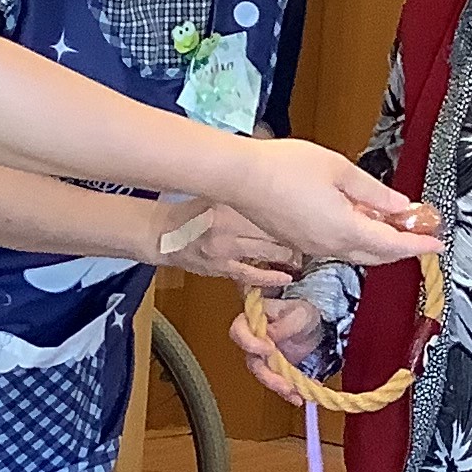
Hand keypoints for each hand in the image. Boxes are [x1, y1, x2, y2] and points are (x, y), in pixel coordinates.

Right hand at [164, 202, 297, 291]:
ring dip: (287, 256)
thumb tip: (281, 194)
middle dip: (295, 235)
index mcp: (228, 201)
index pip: (270, 206)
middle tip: (308, 236)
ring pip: (267, 252)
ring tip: (300, 255)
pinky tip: (286, 278)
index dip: (292, 211)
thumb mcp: (219, 195)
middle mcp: (227, 224)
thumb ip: (246, 195)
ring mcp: (224, 248)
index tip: (306, 212)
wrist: (163, 234)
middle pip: (274, 229)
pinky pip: (251, 274)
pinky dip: (271, 277)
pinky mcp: (220, 268)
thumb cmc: (193, 212)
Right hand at [230, 298, 325, 403]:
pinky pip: (278, 385)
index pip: (239, 330)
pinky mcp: (275, 372)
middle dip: (268, 375)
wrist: (316, 329)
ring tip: (295, 393)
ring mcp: (263, 359)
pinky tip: (300, 397)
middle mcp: (254, 342)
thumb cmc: (302, 314)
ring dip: (279, 387)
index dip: (249, 343)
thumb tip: (271, 335)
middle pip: (252, 361)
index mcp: (255, 321)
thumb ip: (285, 323)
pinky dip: (289, 392)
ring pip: (264, 376)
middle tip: (285, 383)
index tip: (268, 349)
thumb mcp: (300, 313)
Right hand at [239, 141, 440, 268]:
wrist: (239, 177)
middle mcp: (330, 246)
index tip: (437, 243)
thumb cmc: (286, 167)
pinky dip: (356, 240)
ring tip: (393, 223)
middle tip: (420, 231)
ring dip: (378, 244)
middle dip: (401, 247)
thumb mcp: (340, 170)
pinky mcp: (298, 242)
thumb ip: (374, 192)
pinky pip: (336, 247)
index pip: (392, 245)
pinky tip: (359, 221)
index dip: (418, 245)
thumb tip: (401, 207)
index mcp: (345, 230)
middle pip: (376, 256)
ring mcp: (312, 247)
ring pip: (356, 253)